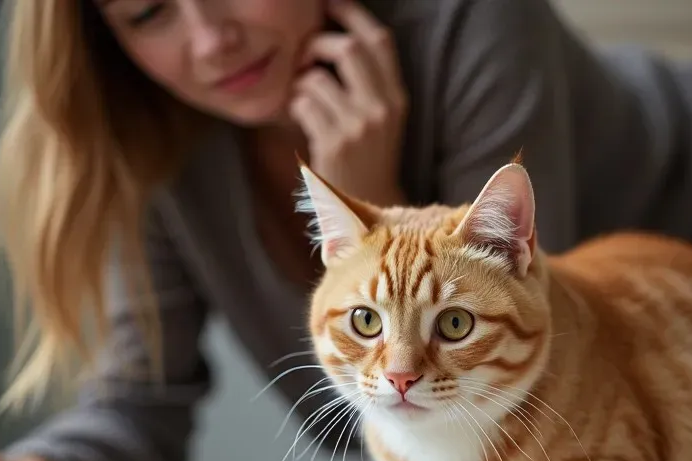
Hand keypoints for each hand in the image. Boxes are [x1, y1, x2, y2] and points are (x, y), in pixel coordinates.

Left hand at [289, 0, 408, 206]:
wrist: (367, 210)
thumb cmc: (366, 160)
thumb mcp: (381, 120)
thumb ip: (368, 84)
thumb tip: (335, 39)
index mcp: (397, 98)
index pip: (379, 40)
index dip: (352, 14)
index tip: (328, 3)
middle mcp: (382, 109)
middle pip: (349, 48)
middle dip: (318, 44)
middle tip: (304, 56)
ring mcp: (359, 127)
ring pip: (317, 77)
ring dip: (300, 84)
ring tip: (304, 100)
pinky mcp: (334, 144)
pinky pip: (302, 104)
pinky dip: (295, 108)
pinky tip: (302, 122)